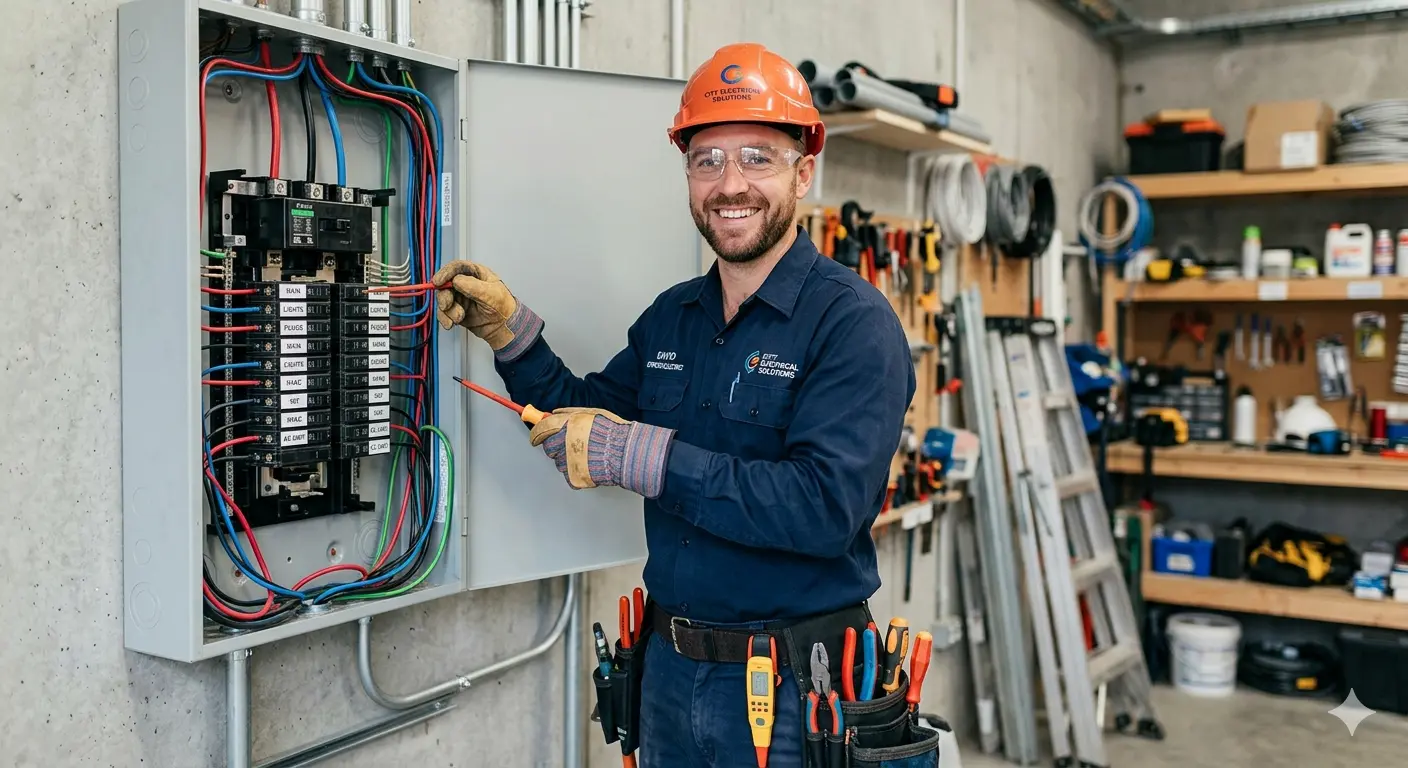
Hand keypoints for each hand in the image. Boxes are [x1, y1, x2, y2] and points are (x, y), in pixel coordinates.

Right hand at [431, 261, 541, 359]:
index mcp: (475, 273)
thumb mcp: (491, 294)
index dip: (445, 273)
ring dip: (447, 310)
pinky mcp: (456, 310)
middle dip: (444, 296)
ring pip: (444, 300)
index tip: (438, 282)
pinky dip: (444, 319)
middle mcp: (465, 284)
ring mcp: (460, 298)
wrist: (505, 327)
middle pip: (446, 284)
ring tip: (458, 318)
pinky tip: (450, 324)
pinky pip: (444, 313)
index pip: (456, 268)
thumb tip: (456, 280)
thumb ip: (473, 286)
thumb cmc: (504, 306)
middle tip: (447, 305)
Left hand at [528, 407, 674, 497]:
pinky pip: (569, 475)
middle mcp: (564, 443)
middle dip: (555, 446)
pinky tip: (589, 465)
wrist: (626, 453)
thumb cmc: (612, 432)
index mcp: (566, 425)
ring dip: (567, 459)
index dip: (536, 433)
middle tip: (569, 445)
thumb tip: (554, 412)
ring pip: (559, 463)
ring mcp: (568, 462)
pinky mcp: (574, 477)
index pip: (541, 429)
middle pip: (548, 448)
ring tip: (586, 455)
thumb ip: (570, 412)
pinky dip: (576, 472)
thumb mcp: (592, 413)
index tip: (535, 436)